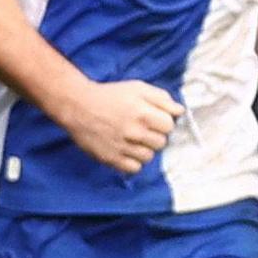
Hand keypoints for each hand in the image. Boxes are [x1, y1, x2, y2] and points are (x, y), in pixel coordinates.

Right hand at [58, 79, 182, 173]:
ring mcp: (123, 147)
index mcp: (143, 113)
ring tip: (132, 140)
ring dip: (144, 149)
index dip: (163, 121)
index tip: (153, 119)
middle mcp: (134, 132)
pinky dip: (133, 161)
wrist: (77, 105)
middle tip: (141, 128)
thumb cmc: (110, 95)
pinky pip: (134, 168)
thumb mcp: (137, 88)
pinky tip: (126, 150)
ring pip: (149, 157)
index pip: (169, 126)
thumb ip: (161, 98)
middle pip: (161, 143)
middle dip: (154, 135)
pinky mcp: (111, 159)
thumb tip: (180, 111)